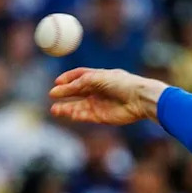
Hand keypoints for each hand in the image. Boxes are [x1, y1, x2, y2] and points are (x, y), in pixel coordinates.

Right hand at [49, 67, 168, 125]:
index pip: (80, 76)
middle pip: (77, 92)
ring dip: (66, 108)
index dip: (68, 78)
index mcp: (99, 77)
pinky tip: (69, 114)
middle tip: (52, 94)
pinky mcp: (102, 116)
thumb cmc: (122, 84)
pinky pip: (85, 116)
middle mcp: (98, 90)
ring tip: (54, 109)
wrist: (139, 99)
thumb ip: (80, 83)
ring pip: (78, 106)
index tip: (57, 82)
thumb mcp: (98, 78)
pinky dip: (76, 115)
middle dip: (64, 93)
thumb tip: (61, 87)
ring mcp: (100, 104)